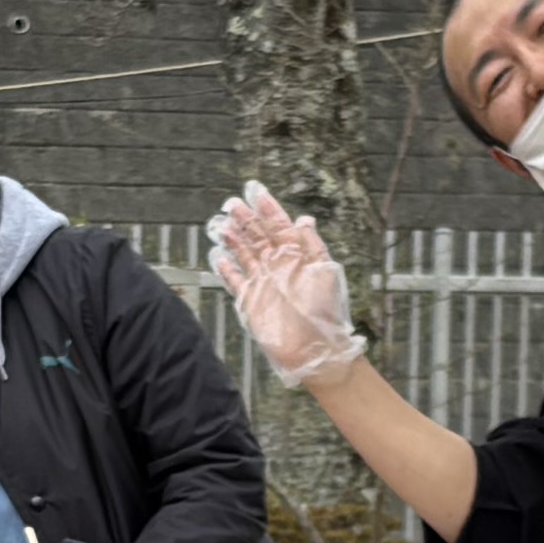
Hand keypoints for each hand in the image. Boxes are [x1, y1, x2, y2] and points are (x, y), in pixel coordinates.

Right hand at [206, 187, 364, 385]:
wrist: (315, 350)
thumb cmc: (325, 312)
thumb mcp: (324, 272)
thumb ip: (311, 245)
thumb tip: (304, 219)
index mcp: (296, 256)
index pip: (279, 226)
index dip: (268, 209)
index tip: (256, 192)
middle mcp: (278, 266)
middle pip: (258, 237)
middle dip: (245, 219)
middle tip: (231, 203)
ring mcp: (263, 283)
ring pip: (244, 255)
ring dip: (234, 240)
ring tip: (220, 225)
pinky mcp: (251, 301)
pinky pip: (235, 281)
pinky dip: (227, 270)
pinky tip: (218, 257)